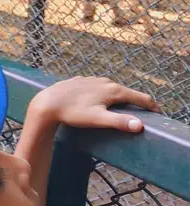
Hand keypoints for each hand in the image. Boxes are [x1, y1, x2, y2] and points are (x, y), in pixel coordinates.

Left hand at [31, 76, 157, 133]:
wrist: (48, 102)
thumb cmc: (73, 112)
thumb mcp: (98, 119)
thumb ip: (119, 122)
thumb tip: (140, 125)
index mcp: (113, 90)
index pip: (139, 97)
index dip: (150, 105)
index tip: (157, 113)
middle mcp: (105, 81)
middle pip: (126, 92)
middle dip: (135, 101)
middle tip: (142, 111)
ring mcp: (92, 80)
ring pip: (111, 88)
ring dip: (119, 96)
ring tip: (123, 106)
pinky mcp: (80, 81)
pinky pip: (97, 87)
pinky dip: (103, 93)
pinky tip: (99, 99)